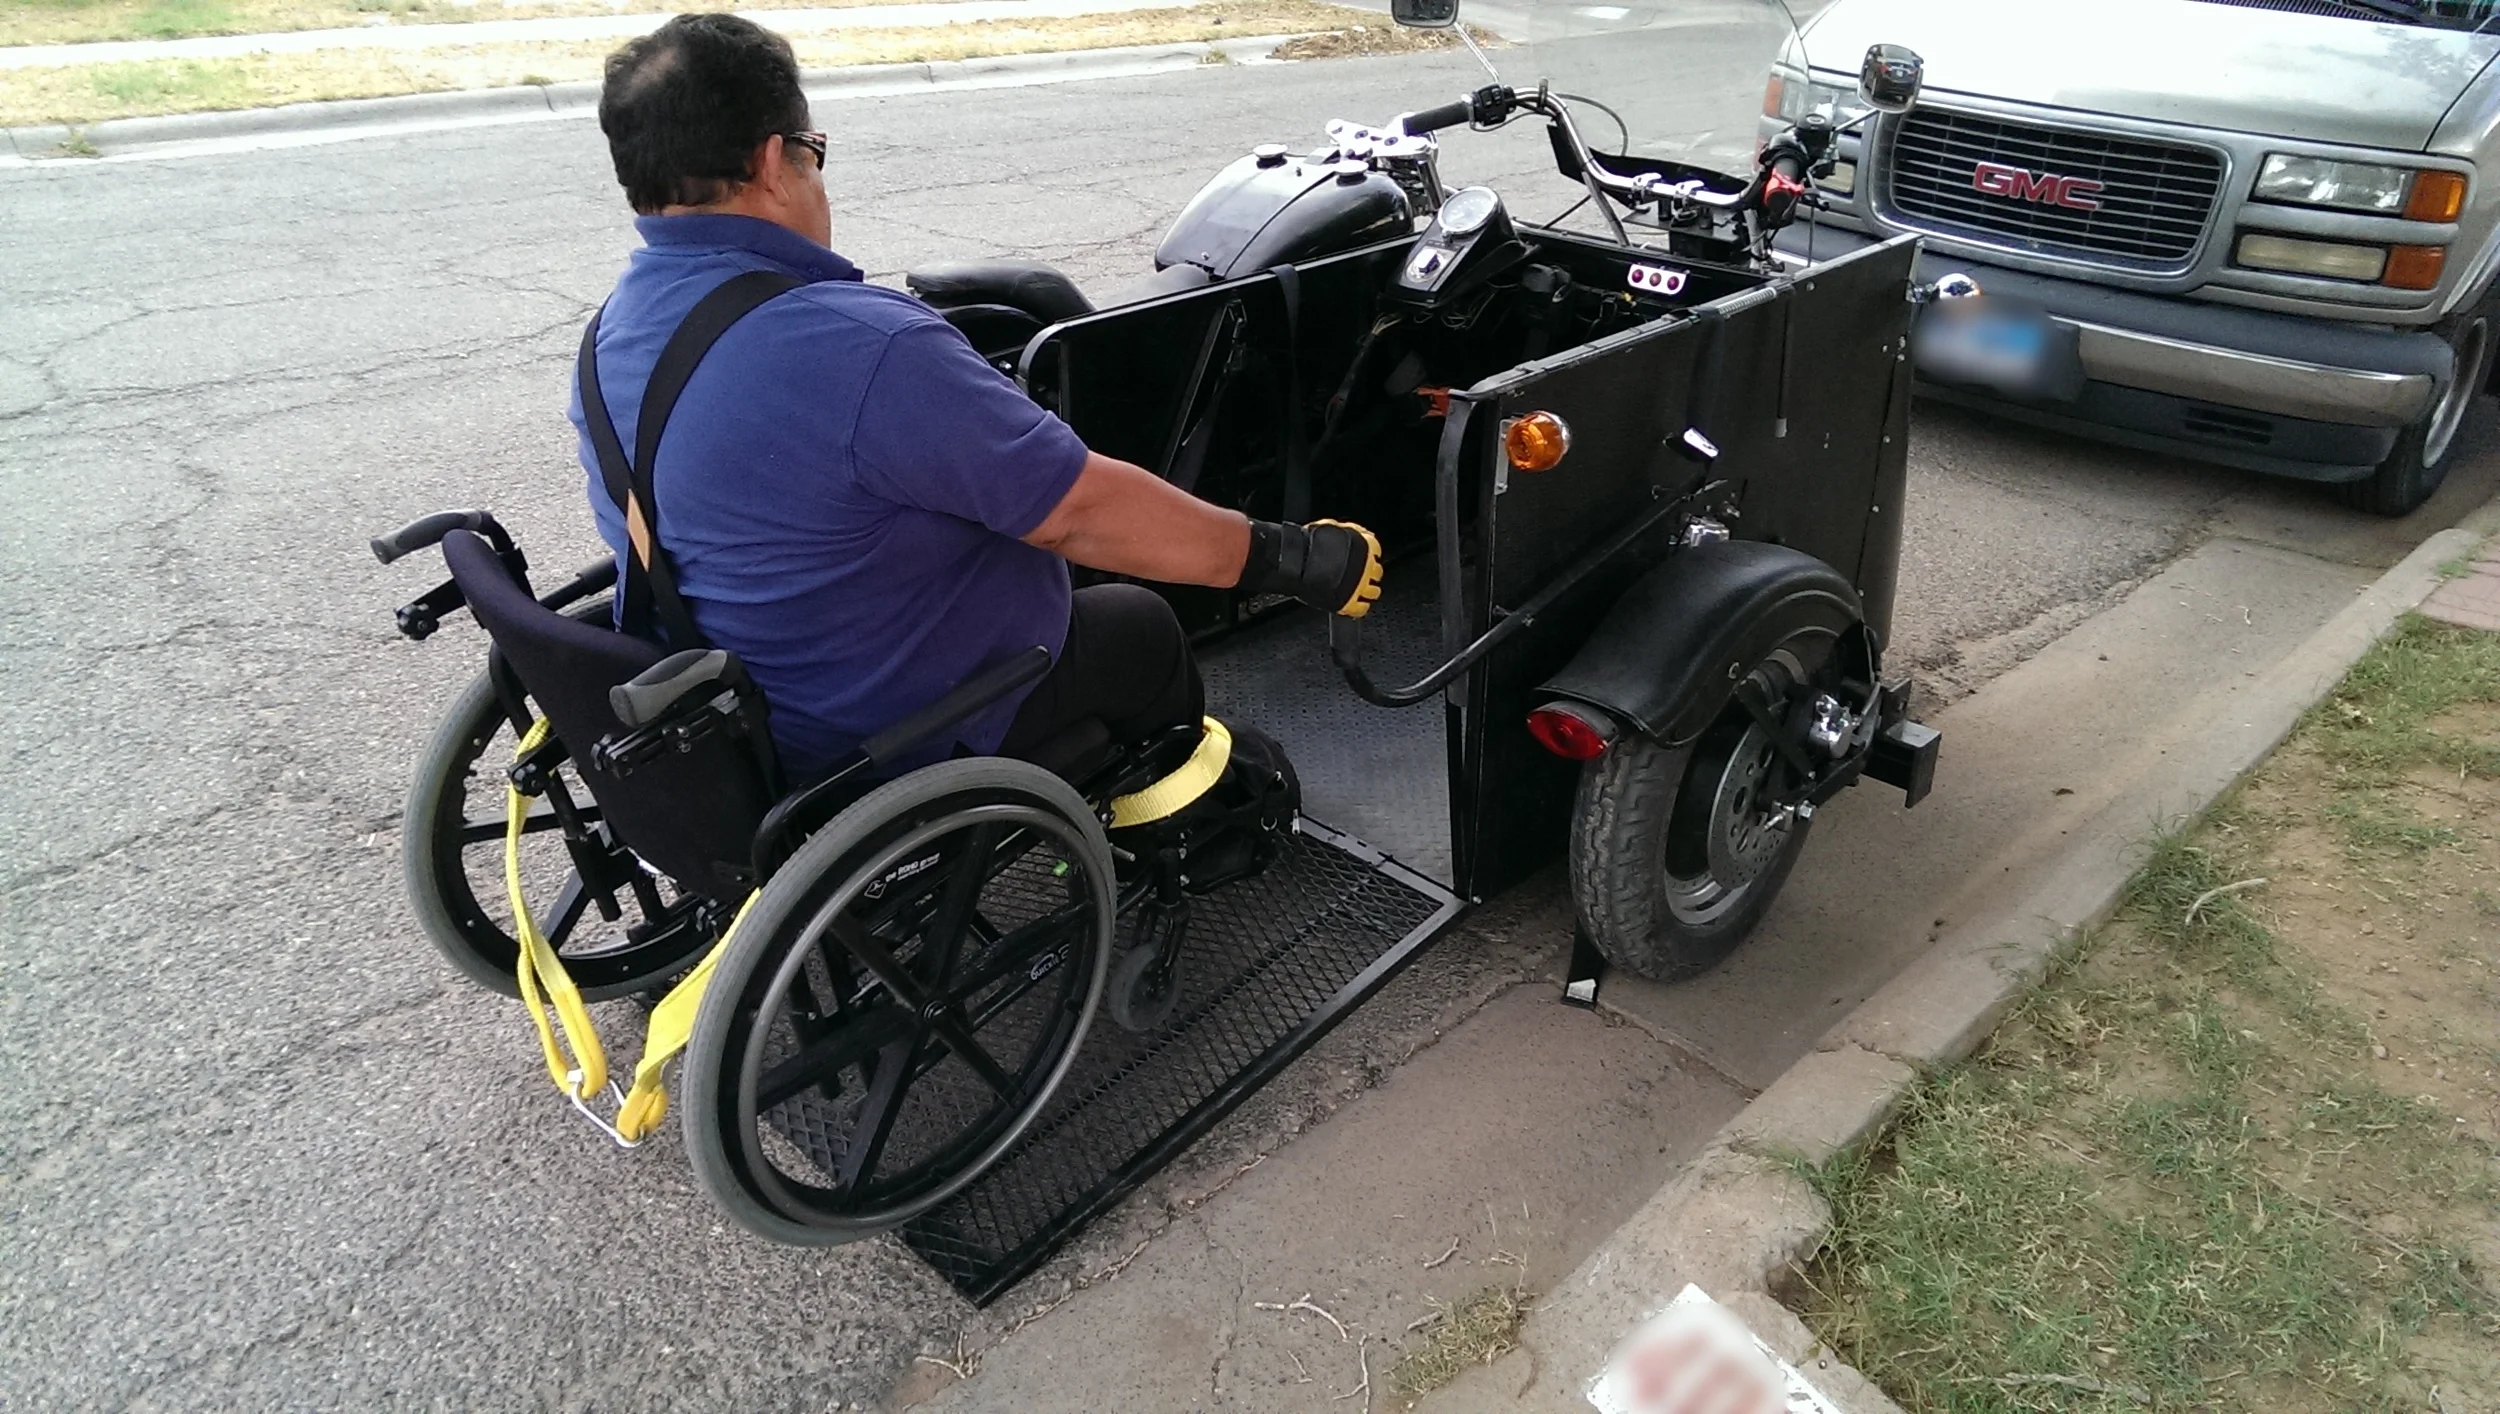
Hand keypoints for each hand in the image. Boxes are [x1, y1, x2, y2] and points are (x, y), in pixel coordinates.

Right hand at [1239, 518, 1383, 617]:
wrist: (1295, 561)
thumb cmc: (1308, 543)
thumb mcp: (1331, 528)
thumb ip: (1348, 532)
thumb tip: (1359, 533)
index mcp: (1363, 546)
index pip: (1376, 551)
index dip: (1370, 555)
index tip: (1366, 558)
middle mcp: (1364, 567)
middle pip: (1376, 572)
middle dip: (1370, 573)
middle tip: (1361, 575)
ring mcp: (1357, 585)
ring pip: (1373, 592)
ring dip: (1368, 591)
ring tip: (1360, 590)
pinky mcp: (1347, 602)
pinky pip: (1360, 608)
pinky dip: (1358, 607)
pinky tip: (1354, 604)